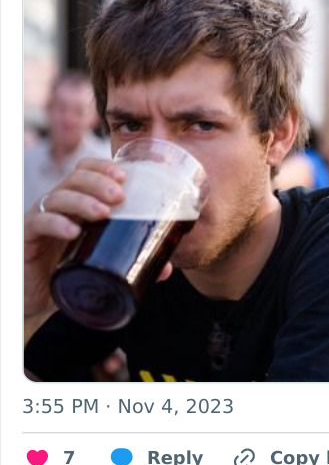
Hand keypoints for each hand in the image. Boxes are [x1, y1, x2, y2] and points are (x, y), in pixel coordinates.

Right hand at [24, 158, 125, 318]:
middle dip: (99, 182)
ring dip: (82, 201)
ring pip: (57, 196)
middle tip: (120, 196)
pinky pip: (38, 222)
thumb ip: (132, 261)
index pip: (86, 170)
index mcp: (77, 203)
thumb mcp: (101, 262)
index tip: (125, 176)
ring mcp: (40, 219)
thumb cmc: (68, 271)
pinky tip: (73, 231)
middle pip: (75, 177)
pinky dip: (56, 224)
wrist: (32, 298)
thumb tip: (166, 268)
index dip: (103, 167)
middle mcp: (58, 205)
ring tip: (103, 213)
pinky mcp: (25, 238)